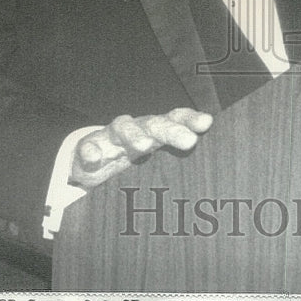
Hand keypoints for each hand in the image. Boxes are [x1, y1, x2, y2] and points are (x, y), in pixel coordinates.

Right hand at [70, 108, 212, 188]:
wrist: (92, 164)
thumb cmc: (134, 166)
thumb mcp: (158, 165)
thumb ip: (180, 168)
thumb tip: (212, 181)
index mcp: (157, 132)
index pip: (176, 119)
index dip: (190, 119)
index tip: (206, 123)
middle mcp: (137, 129)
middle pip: (154, 123)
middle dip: (171, 130)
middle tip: (188, 140)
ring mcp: (111, 137)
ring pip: (123, 128)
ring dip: (133, 135)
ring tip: (143, 146)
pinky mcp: (88, 148)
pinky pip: (88, 147)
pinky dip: (90, 152)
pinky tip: (93, 159)